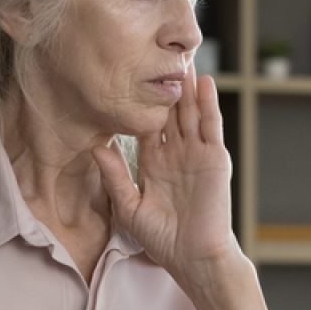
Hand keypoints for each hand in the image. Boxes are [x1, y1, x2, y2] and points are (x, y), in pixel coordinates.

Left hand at [92, 60, 240, 282]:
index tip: (126, 74)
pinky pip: (211, 126)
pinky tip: (204, 83)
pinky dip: (208, 104)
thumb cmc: (163, 239)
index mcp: (153, 162)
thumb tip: (95, 148)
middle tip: (155, 53)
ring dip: (186, 87)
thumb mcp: (129, 206)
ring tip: (180, 58)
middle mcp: (175, 153)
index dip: (138, 100)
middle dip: (164, 84)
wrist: (193, 257)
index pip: (145, 123)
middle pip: (169, 111)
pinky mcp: (215, 158)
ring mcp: (197, 154)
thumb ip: (114, 176)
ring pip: (189, 113)